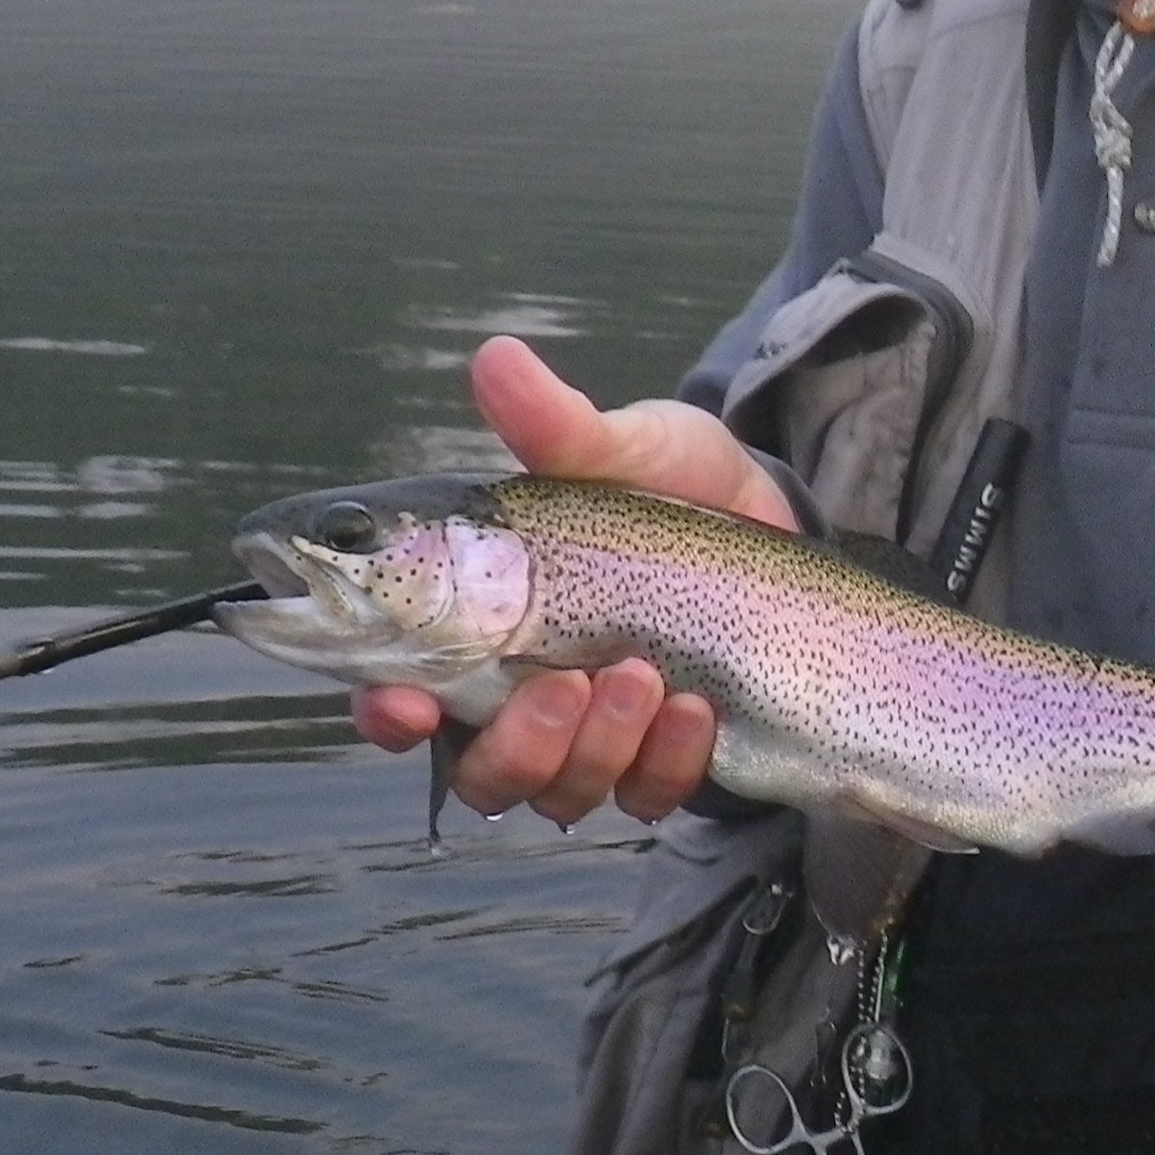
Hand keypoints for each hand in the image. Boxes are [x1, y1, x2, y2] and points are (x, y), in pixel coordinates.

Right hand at [351, 336, 795, 828]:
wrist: (771, 522)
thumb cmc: (664, 484)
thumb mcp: (618, 448)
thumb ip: (556, 425)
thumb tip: (496, 358)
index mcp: (474, 626)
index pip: (394, 693)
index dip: (383, 712)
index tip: (403, 703)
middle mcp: (517, 697)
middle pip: (478, 773)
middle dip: (514, 746)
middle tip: (564, 684)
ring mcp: (591, 738)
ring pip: (557, 794)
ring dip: (595, 749)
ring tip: (642, 674)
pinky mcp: (661, 761)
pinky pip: (646, 797)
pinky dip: (665, 761)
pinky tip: (695, 709)